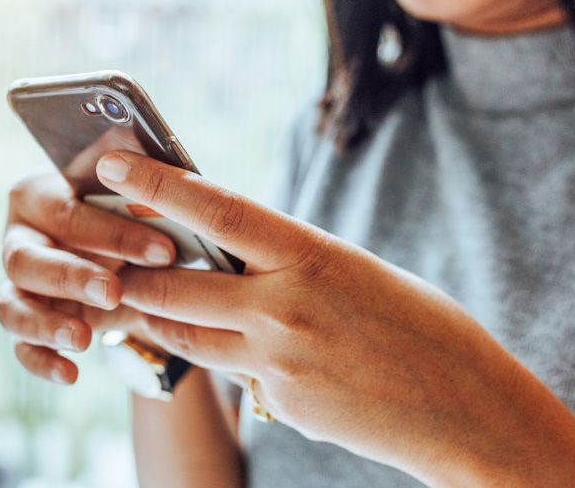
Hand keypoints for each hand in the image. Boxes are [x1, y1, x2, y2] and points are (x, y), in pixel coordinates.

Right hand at [0, 167, 176, 384]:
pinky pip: (20, 344)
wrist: (132, 260)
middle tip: (115, 291)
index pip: (66, 210)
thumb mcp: (144, 200)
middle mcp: (20, 235)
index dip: (112, 232)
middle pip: (27, 258)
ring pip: (12, 304)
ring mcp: (18, 282)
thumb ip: (146, 190)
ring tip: (84, 338)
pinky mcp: (25, 320)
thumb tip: (165, 181)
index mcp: (42, 193)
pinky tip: (70, 374)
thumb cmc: (137, 216)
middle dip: (72, 276)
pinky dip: (40, 359)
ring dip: (46, 322)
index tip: (164, 249)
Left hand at [95, 151, 574, 486]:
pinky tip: (259, 355)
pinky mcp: (281, 405)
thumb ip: (292, 265)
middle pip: (175, 288)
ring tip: (144, 305)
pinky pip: (235, 377)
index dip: (157, 184)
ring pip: (188, 337)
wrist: (467, 409)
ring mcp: (279, 364)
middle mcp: (285, 309)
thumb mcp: (357, 272)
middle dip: (134, 275)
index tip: (113, 164)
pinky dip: (230, 360)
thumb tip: (236, 260)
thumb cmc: (423, 327)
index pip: (217, 211)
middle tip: (107, 261)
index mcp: (313, 257)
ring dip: (160, 320)